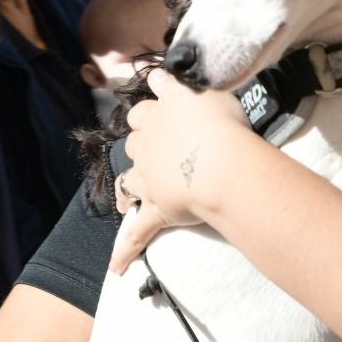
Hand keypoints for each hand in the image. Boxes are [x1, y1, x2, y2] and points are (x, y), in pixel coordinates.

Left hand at [107, 69, 254, 272]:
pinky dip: (126, 250)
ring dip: (129, 188)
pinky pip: (137, 233)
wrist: (223, 165)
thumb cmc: (221, 125)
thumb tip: (157, 74)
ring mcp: (149, 180)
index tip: (154, 111)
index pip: (144, 110)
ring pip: (129, 182)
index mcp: (159, 116)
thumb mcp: (203, 91)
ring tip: (129, 197)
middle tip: (155, 150)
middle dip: (140, 146)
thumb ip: (177, 85)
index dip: (149, 112)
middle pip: (134, 144)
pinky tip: (118, 266)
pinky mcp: (157, 211)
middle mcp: (148, 147)